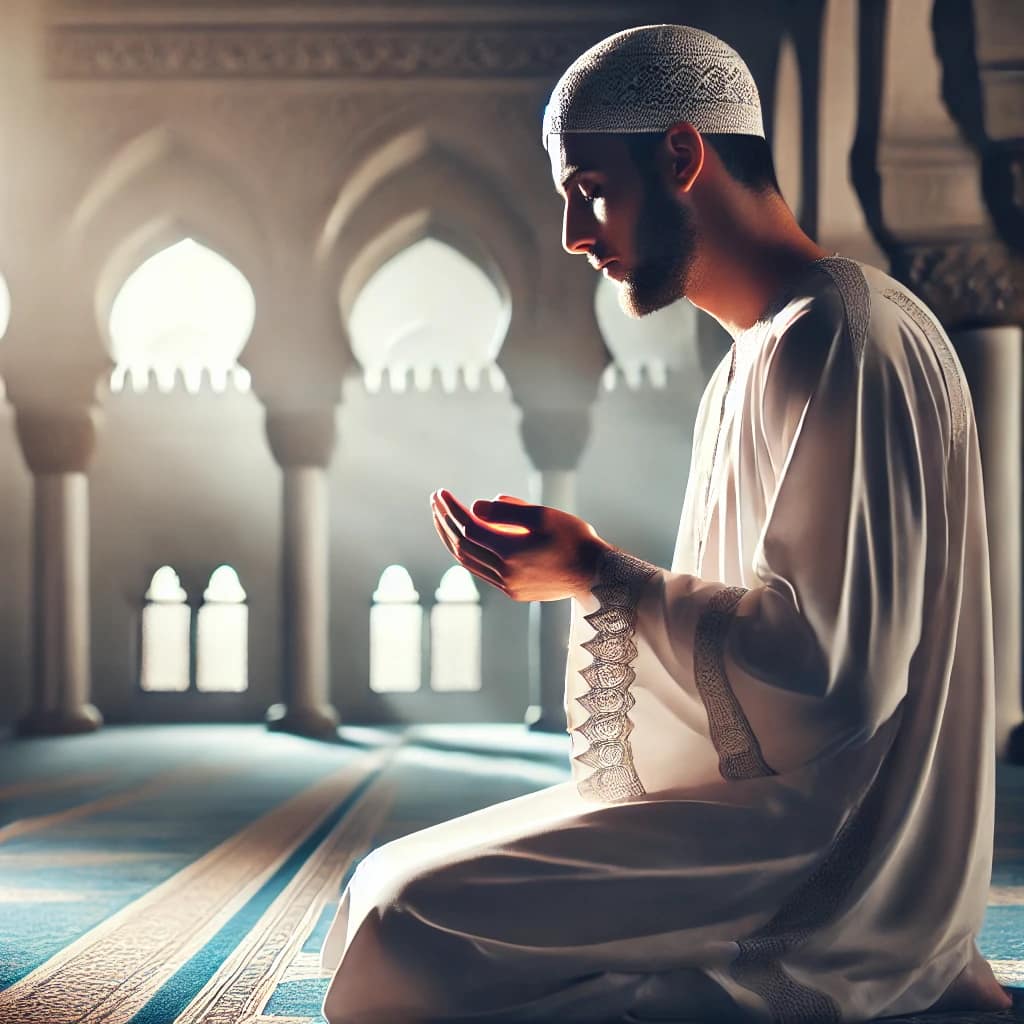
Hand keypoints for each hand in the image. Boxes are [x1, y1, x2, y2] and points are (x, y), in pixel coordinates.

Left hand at [430, 488, 611, 601]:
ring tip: (442, 519)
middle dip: (445, 522)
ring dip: (451, 539)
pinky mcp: (513, 592)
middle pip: (462, 546)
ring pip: (468, 562)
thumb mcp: (543, 515)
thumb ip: (507, 510)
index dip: (451, 510)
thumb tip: (475, 506)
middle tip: (435, 501)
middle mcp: (505, 574)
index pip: (469, 528)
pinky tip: (463, 539)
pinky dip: (467, 553)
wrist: (595, 573)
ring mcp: (508, 586)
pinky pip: (480, 571)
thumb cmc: (574, 538)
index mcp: (512, 553)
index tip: (440, 493)